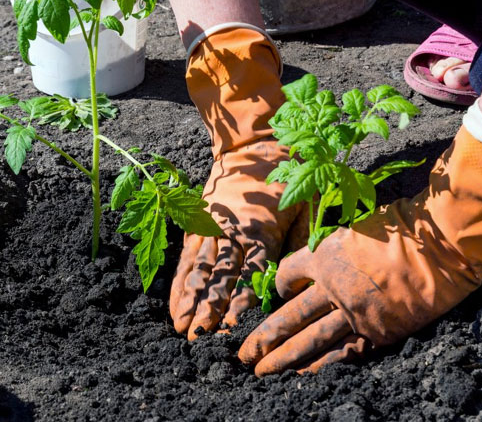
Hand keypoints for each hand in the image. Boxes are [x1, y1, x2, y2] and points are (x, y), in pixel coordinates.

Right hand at [170, 137, 304, 339]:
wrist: (254, 144)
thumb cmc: (287, 175)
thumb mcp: (307, 203)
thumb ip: (301, 241)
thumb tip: (296, 278)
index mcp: (263, 229)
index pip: (251, 271)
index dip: (240, 299)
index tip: (230, 324)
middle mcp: (233, 231)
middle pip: (219, 275)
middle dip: (208, 307)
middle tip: (198, 336)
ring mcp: (213, 226)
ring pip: (199, 268)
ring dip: (189, 299)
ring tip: (181, 326)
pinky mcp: (199, 222)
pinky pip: (187, 256)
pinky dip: (180, 280)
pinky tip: (174, 301)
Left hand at [239, 126, 481, 375]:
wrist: (440, 245)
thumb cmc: (400, 228)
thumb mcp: (354, 229)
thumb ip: (333, 250)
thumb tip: (320, 263)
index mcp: (322, 257)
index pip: (286, 276)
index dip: (277, 287)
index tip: (277, 293)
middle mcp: (330, 288)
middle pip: (287, 317)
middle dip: (263, 337)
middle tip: (242, 355)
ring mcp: (353, 312)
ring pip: (309, 341)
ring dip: (283, 358)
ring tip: (260, 371)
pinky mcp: (377, 332)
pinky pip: (343, 353)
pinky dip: (321, 365)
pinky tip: (302, 375)